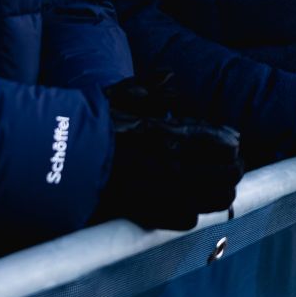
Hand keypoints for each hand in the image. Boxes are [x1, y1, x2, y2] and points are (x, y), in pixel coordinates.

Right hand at [99, 87, 242, 230]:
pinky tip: (193, 207)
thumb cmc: (89, 128)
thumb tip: (170, 77)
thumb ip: (149, 87)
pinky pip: (185, 220)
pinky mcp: (147, 213)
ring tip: (225, 188)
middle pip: (224, 172)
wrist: (60, 162)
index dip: (231, 143)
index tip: (235, 142)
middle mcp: (170, 164)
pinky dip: (193, 214)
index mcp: (168, 134)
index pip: (219, 140)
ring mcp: (162, 192)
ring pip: (211, 199)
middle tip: (235, 166)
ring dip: (222, 192)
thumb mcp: (119, 95)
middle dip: (233, 168)